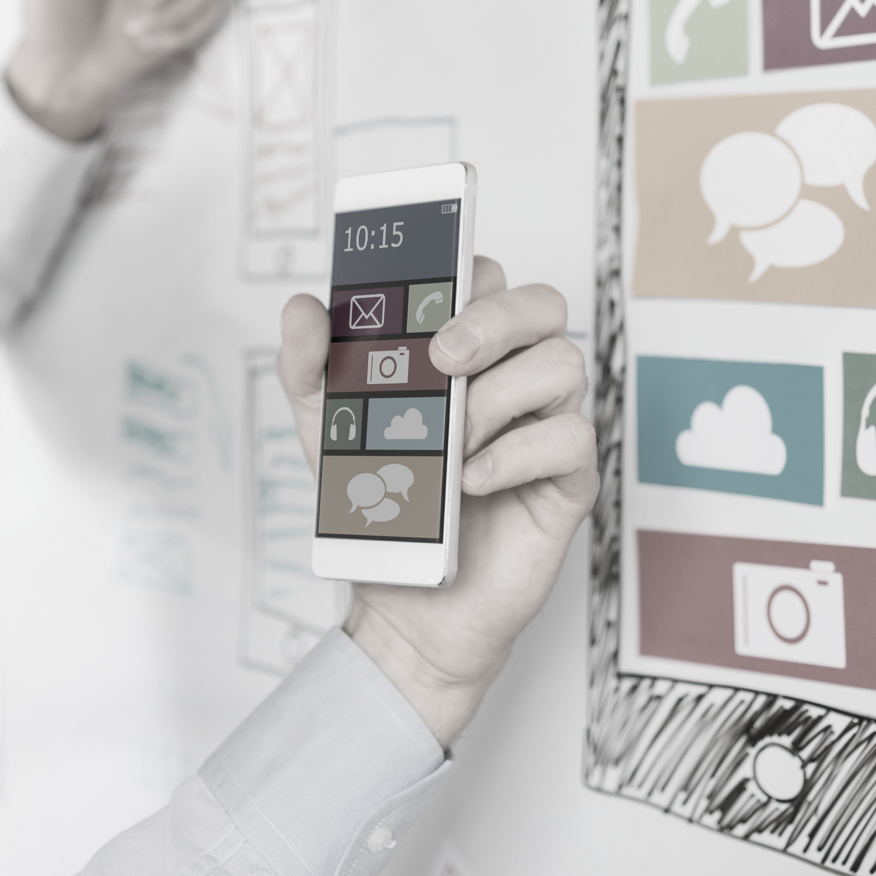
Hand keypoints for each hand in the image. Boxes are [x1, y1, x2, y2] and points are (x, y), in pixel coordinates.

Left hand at [280, 257, 598, 747]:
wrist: (402, 604)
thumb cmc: (380, 508)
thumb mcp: (326, 429)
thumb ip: (310, 365)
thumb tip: (303, 307)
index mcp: (465, 354)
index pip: (487, 278)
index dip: (467, 271)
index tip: (426, 293)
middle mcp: (512, 379)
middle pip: (543, 304)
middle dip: (496, 316)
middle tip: (444, 357)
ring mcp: (544, 426)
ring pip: (565, 364)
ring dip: (498, 397)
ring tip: (452, 443)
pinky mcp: (568, 480)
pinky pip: (572, 437)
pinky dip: (516, 454)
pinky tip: (472, 480)